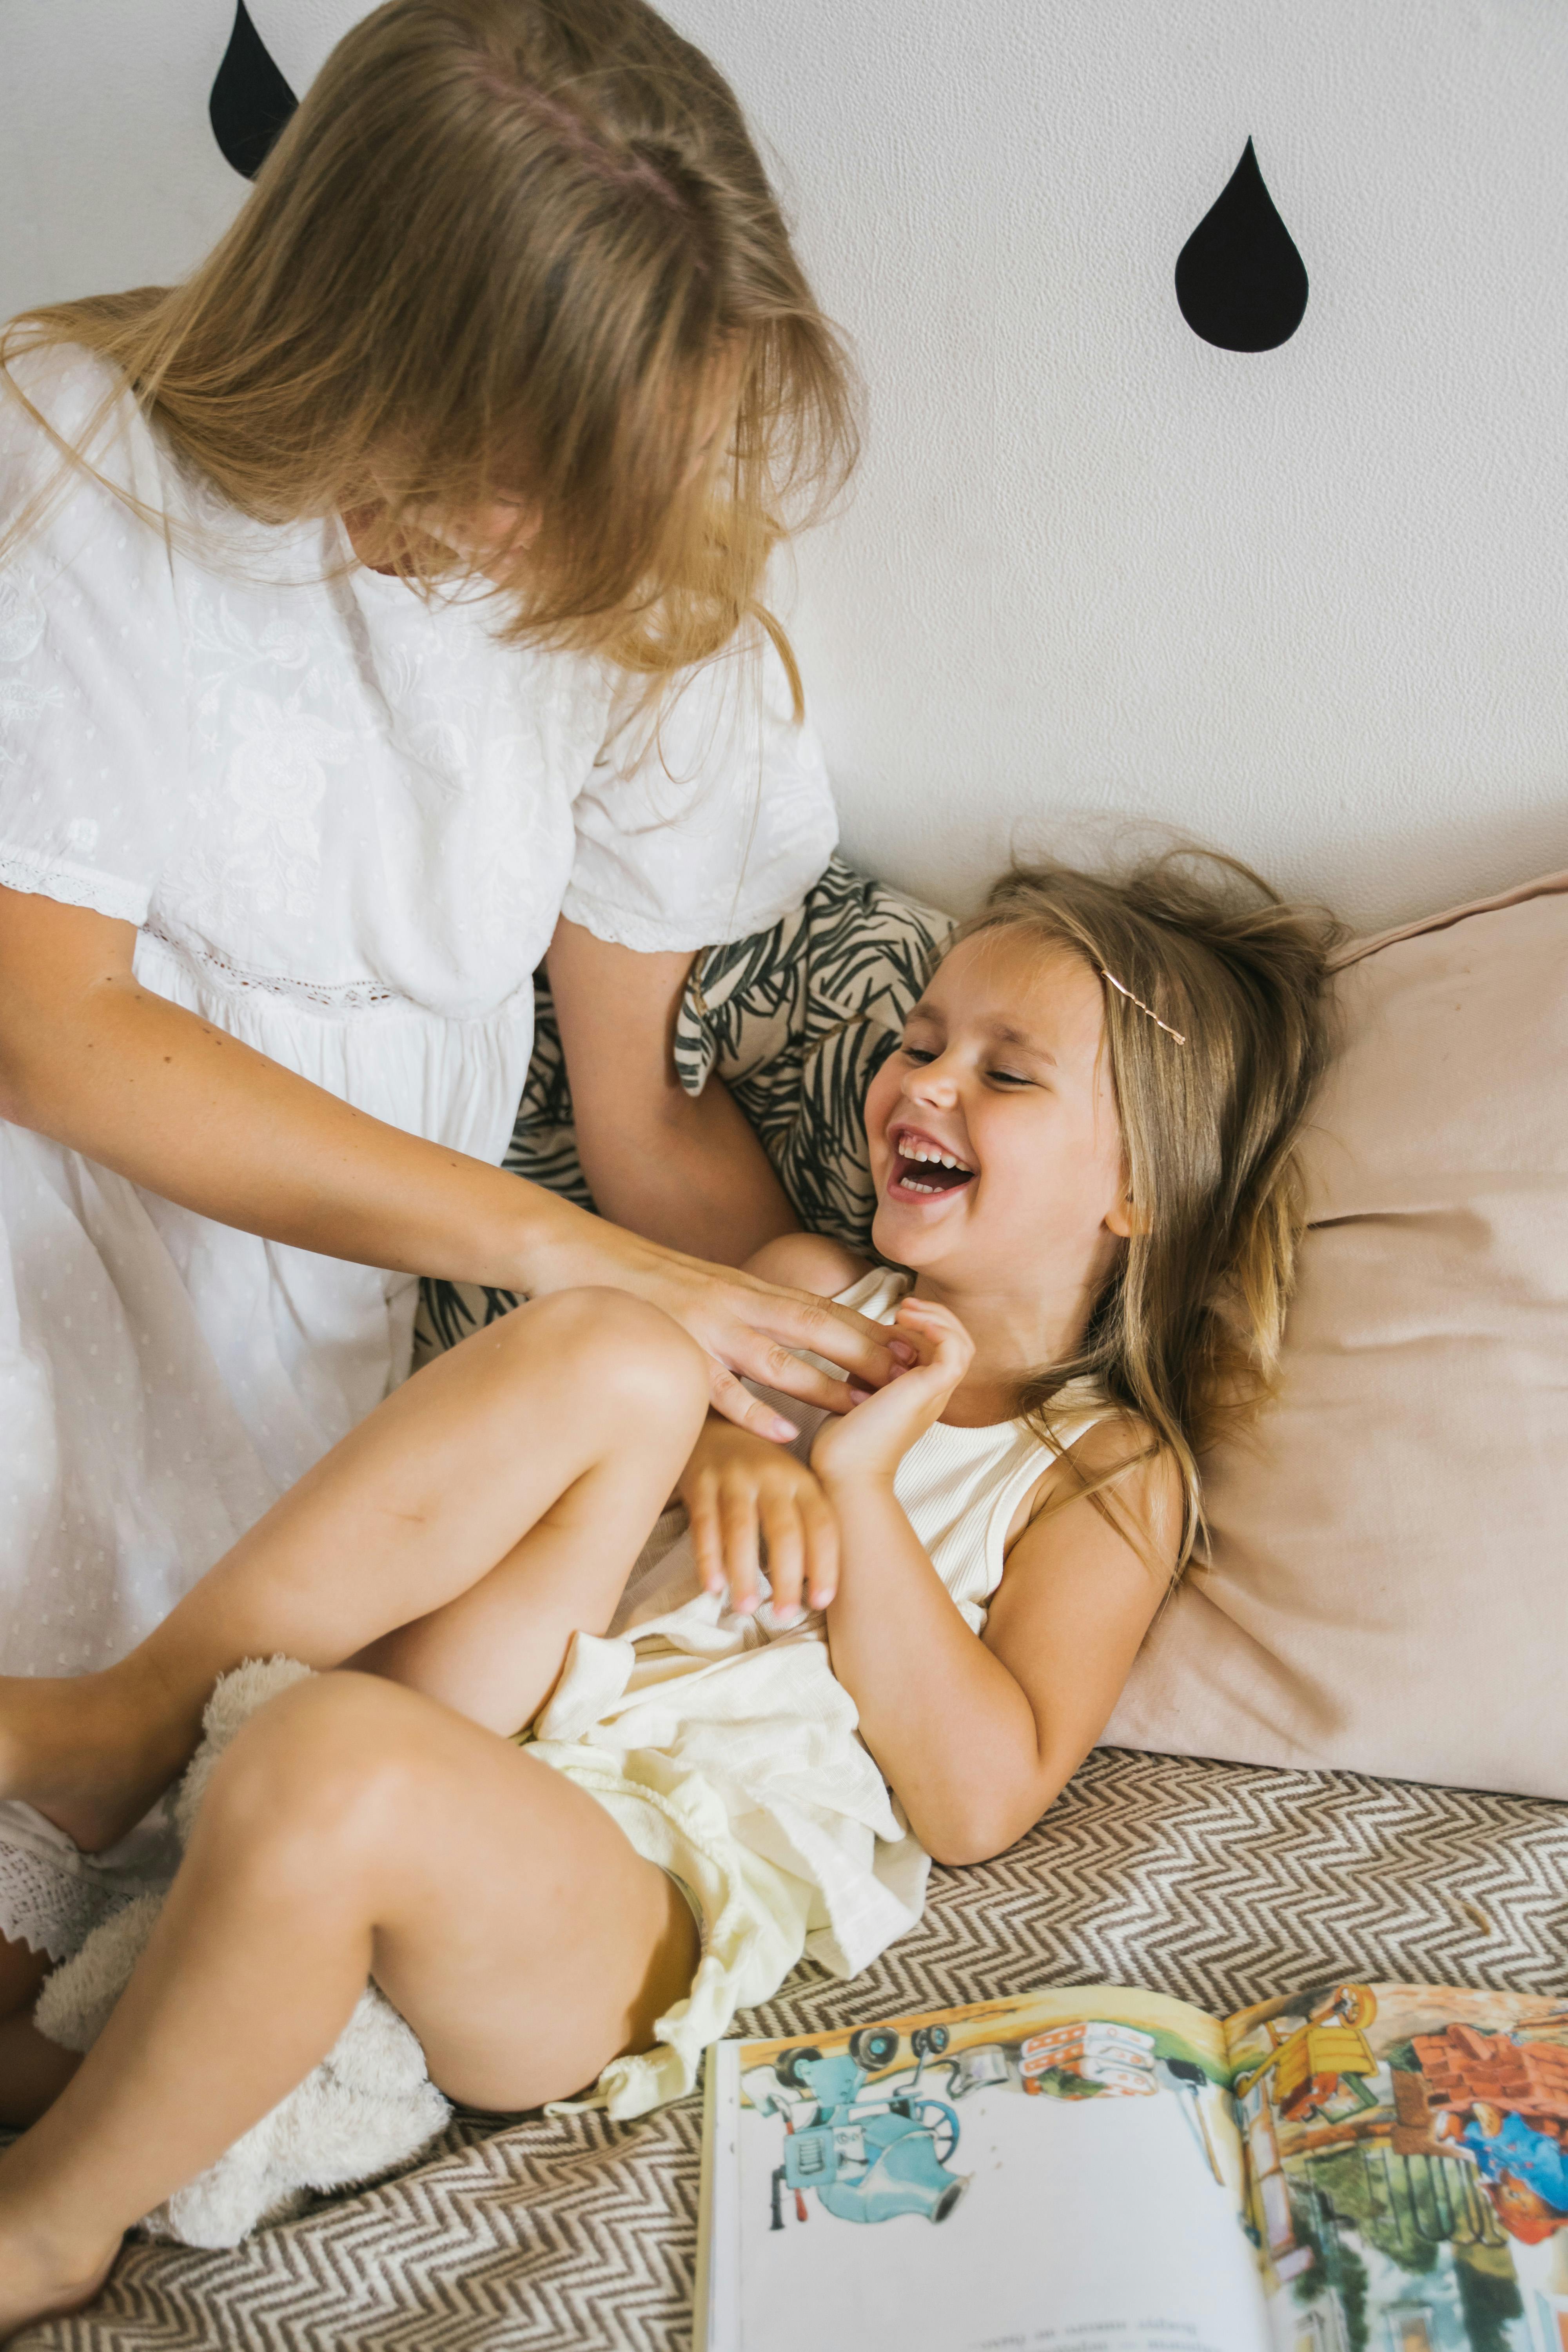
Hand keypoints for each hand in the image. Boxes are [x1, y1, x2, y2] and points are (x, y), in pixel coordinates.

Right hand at [528, 1218, 911, 1438]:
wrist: (572, 1250)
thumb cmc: (640, 1277)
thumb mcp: (706, 1287)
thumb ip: (745, 1308)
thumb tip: (784, 1333)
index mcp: (746, 1289)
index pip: (821, 1309)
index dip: (870, 1327)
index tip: (916, 1346)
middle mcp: (735, 1301)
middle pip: (816, 1327)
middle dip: (868, 1351)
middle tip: (915, 1374)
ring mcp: (704, 1325)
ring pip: (775, 1357)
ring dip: (823, 1382)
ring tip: (865, 1407)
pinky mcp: (672, 1348)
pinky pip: (717, 1386)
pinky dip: (751, 1409)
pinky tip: (781, 1432)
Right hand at [679, 1419, 838, 1622]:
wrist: (712, 1422)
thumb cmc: (760, 1468)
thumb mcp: (791, 1483)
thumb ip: (807, 1521)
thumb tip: (818, 1585)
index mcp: (801, 1479)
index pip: (822, 1525)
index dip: (825, 1564)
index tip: (822, 1602)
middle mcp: (771, 1475)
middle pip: (784, 1530)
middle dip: (787, 1577)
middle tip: (784, 1616)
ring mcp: (733, 1476)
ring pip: (741, 1530)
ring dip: (744, 1573)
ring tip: (746, 1608)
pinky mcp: (700, 1480)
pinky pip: (703, 1525)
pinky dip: (708, 1557)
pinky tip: (712, 1587)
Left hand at [810, 1297, 973, 1485]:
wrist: (844, 1473)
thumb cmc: (844, 1440)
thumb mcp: (859, 1392)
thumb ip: (870, 1369)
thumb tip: (865, 1344)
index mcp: (922, 1396)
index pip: (944, 1351)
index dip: (926, 1326)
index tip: (894, 1314)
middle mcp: (935, 1394)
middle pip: (960, 1344)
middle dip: (935, 1316)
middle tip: (904, 1304)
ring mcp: (936, 1394)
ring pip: (962, 1344)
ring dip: (937, 1318)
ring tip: (905, 1309)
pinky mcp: (930, 1391)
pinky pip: (953, 1351)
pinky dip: (937, 1329)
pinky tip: (907, 1320)